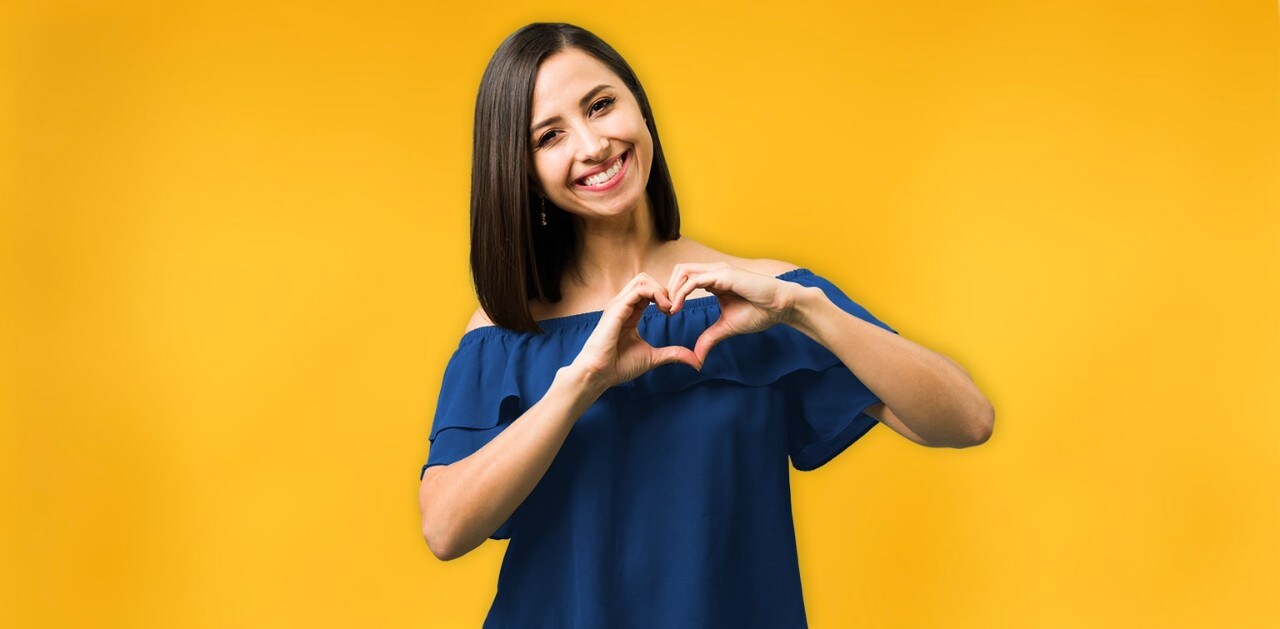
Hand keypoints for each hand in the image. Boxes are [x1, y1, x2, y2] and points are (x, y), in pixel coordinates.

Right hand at [569, 272, 701, 392]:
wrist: (599, 374)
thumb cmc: (619, 366)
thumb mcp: (653, 357)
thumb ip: (673, 354)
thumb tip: (695, 360)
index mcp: (629, 313)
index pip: (648, 291)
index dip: (665, 297)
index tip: (673, 313)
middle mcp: (623, 305)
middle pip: (645, 279)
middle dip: (664, 289)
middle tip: (673, 308)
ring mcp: (619, 305)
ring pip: (642, 279)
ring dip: (661, 289)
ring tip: (669, 308)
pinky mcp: (617, 308)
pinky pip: (639, 289)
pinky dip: (655, 293)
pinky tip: (664, 309)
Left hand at [666, 262, 804, 364]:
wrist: (781, 307)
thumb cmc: (759, 312)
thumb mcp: (726, 327)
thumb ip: (709, 338)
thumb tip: (696, 358)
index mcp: (713, 280)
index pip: (683, 278)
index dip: (672, 294)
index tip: (668, 314)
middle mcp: (713, 271)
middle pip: (678, 270)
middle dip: (667, 289)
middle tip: (665, 311)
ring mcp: (718, 271)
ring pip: (682, 271)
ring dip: (671, 290)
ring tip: (670, 310)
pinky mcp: (723, 275)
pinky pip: (694, 280)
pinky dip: (681, 293)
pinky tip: (677, 308)